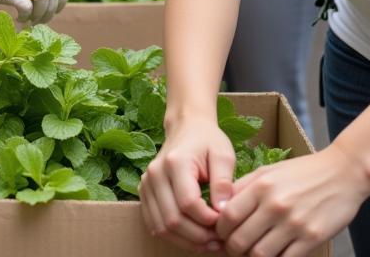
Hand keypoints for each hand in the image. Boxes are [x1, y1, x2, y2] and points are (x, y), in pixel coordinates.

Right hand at [140, 117, 234, 251]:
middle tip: (220, 240)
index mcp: (175, 162)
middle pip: (172, 219)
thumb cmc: (207, 141)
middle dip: (198, 237)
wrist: (186, 127)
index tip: (225, 223)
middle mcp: (155, 174)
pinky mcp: (144, 193)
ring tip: (209, 243)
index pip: (188, 203)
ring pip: (161, 227)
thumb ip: (224, 182)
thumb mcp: (223, 155)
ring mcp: (146, 184)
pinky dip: (174, 237)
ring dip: (186, 241)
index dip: (208, 220)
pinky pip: (154, 224)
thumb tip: (223, 212)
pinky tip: (193, 238)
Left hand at [213, 145, 369, 255]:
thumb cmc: (302, 172)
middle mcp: (275, 204)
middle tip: (235, 248)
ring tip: (253, 252)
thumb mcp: (269, 171)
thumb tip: (221, 207)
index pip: (227, 216)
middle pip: (240, 240)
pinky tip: (274, 255)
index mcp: (261, 185)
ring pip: (259, 255)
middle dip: (232, 249)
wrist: (343, 172)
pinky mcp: (311, 238)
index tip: (222, 234)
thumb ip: (244, 187)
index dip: (220, 230)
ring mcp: (294, 224)